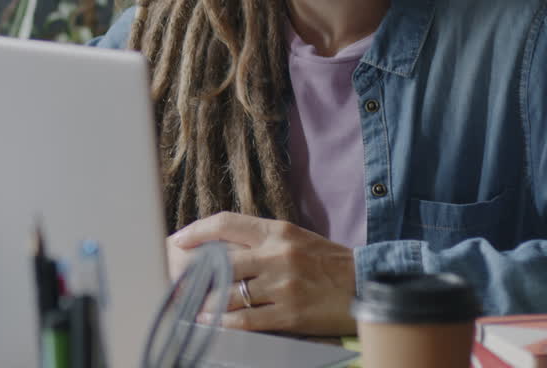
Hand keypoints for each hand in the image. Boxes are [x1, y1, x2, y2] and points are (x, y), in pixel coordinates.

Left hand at [170, 212, 356, 335]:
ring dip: (207, 301)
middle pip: (221, 261)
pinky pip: (246, 319)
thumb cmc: (328, 262)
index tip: (178, 240)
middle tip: (179, 280)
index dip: (197, 230)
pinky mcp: (289, 314)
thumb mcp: (295, 238)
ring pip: (229, 293)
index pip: (227, 223)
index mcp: (278, 230)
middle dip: (195, 272)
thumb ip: (261, 240)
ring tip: (192, 305)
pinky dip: (224, 322)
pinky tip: (212, 322)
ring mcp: (283, 285)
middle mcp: (277, 255)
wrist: (367, 285)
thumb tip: (221, 246)